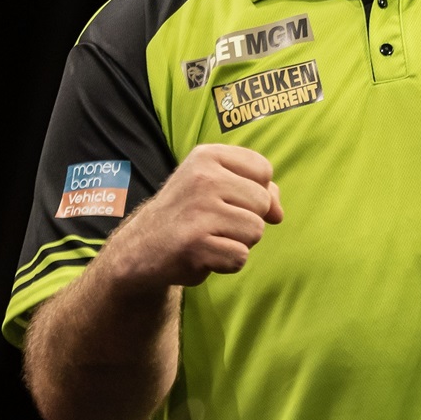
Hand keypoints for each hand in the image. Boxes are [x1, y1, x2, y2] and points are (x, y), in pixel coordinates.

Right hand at [104, 143, 283, 290]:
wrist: (142, 248)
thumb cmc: (188, 213)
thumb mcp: (217, 186)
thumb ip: (256, 188)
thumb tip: (278, 213)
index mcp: (208, 156)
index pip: (264, 170)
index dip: (256, 191)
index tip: (229, 199)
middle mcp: (203, 178)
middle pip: (263, 202)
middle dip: (247, 219)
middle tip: (215, 223)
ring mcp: (198, 210)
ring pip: (256, 231)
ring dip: (239, 242)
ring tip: (210, 237)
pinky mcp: (195, 243)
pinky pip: (241, 257)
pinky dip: (227, 263)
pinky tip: (204, 255)